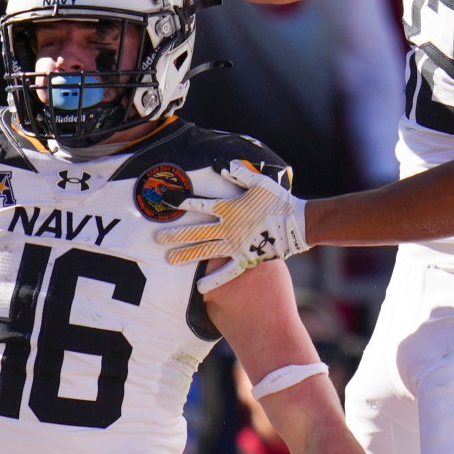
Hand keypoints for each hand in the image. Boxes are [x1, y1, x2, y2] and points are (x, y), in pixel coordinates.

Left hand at [158, 161, 308, 287]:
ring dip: (186, 256)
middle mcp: (227, 228)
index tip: (165, 201)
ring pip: (205, 252)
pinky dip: (214, 280)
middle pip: (195, 232)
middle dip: (174, 235)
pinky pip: (227, 273)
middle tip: (156, 238)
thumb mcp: (259, 182)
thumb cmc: (278, 199)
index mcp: (229, 208)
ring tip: (169, 261)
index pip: (199, 205)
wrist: (296, 223)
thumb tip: (219, 163)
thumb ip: (238, 173)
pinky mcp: (245, 258)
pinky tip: (199, 289)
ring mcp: (235, 245)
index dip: (181, 202)